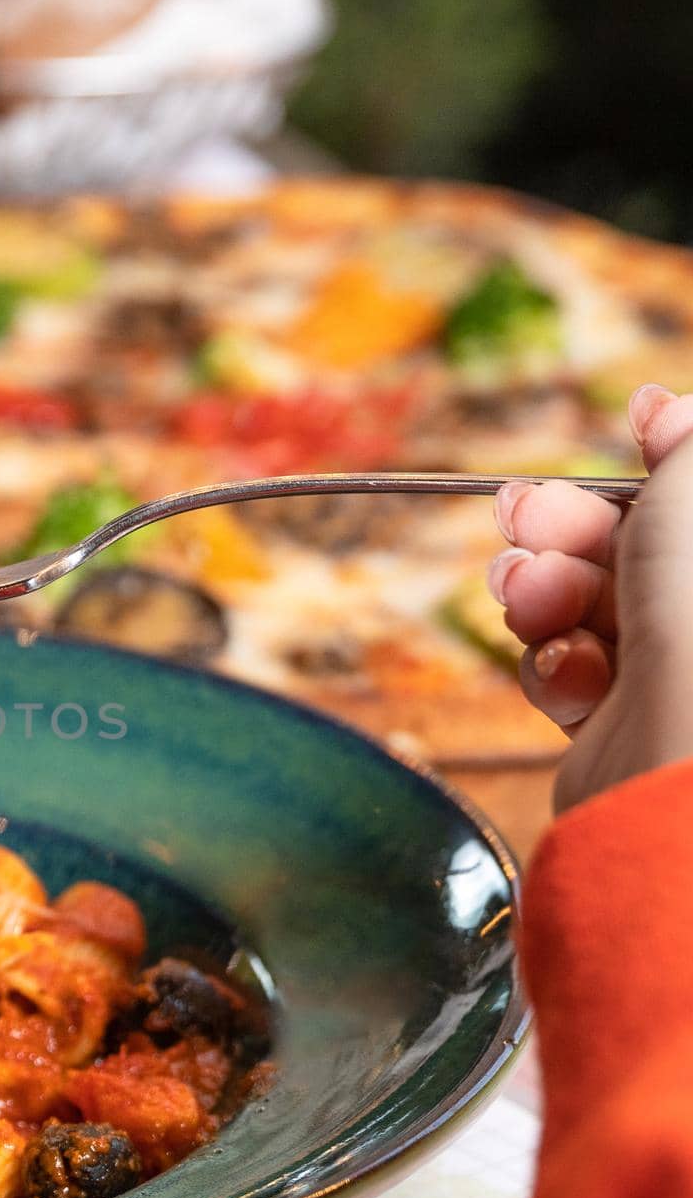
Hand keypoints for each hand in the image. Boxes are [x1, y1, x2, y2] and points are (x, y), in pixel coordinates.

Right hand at [488, 384, 692, 811]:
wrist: (676, 794)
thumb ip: (684, 453)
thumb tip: (665, 403)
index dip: (662, 461)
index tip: (632, 422)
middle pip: (638, 552)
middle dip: (570, 529)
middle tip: (521, 511)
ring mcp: (677, 681)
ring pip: (591, 610)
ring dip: (546, 596)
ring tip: (529, 596)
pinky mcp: (626, 732)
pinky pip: (574, 675)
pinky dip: (556, 669)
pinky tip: (569, 679)